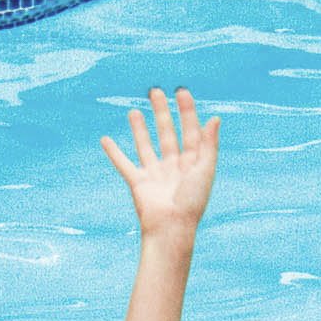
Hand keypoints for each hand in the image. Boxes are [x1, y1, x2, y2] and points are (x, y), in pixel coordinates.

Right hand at [101, 87, 219, 240]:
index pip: (191, 132)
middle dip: (162, 113)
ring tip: (134, 111)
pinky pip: (123, 164)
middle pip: (168, 134)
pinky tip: (105, 139)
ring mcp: (155, 175)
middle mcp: (174, 167)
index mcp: (193, 164)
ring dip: (140, 129)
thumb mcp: (204, 170)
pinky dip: (113, 152)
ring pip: (146, 146)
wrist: (170, 228)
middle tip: (155, 92)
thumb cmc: (191, 202)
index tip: (181, 92)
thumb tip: (216, 118)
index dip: (187, 112)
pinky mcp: (138, 183)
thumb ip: (209, 144)